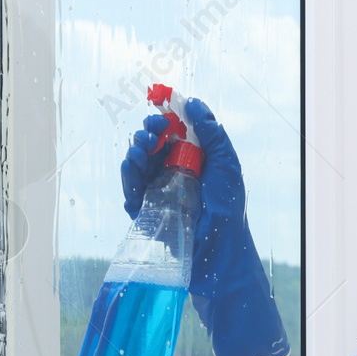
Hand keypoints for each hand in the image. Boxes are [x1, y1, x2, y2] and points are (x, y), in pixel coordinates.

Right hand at [121, 100, 289, 355]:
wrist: (219, 253)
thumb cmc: (228, 210)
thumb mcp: (226, 164)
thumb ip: (211, 132)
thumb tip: (192, 103)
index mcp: (193, 160)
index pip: (172, 132)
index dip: (165, 118)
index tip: (164, 112)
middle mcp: (173, 173)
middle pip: (151, 144)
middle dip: (148, 132)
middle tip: (154, 131)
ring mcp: (157, 192)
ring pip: (137, 163)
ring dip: (136, 150)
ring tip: (144, 148)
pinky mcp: (145, 211)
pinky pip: (130, 189)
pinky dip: (128, 175)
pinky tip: (133, 164)